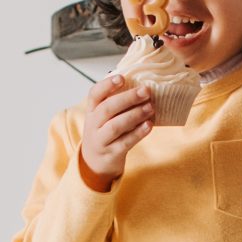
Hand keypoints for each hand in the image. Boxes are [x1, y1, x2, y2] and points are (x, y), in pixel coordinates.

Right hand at [79, 61, 155, 182]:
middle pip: (107, 108)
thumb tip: (139, 84)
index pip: (94, 94)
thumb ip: (116, 102)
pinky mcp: (111, 153)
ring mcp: (101, 140)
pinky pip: (125, 142)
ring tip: (150, 107)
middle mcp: (93, 124)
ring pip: (115, 126)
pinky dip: (138, 133)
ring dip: (134, 115)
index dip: (107, 85)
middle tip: (145, 91)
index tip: (122, 78)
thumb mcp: (104, 117)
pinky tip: (149, 125)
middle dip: (128, 98)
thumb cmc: (105, 133)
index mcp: (91, 110)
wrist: (95, 163)